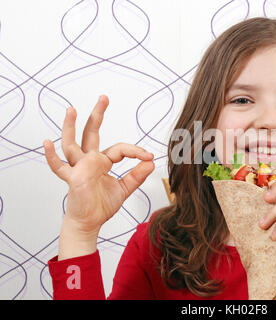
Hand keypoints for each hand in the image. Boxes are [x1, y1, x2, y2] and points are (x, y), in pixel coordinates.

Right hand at [43, 95, 154, 234]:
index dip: (135, 151)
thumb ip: (136, 176)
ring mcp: (79, 168)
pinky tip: (47, 143)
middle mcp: (89, 160)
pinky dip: (51, 156)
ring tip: (72, 109)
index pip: (120, 149)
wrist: (89, 222)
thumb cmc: (101, 205)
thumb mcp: (124, 189)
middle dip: (98, 115)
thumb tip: (151, 163)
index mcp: (102, 161)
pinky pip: (59, 166)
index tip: (149, 156)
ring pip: (72, 144)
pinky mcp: (72, 178)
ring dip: (71, 127)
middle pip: (91, 133)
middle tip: (104, 98)